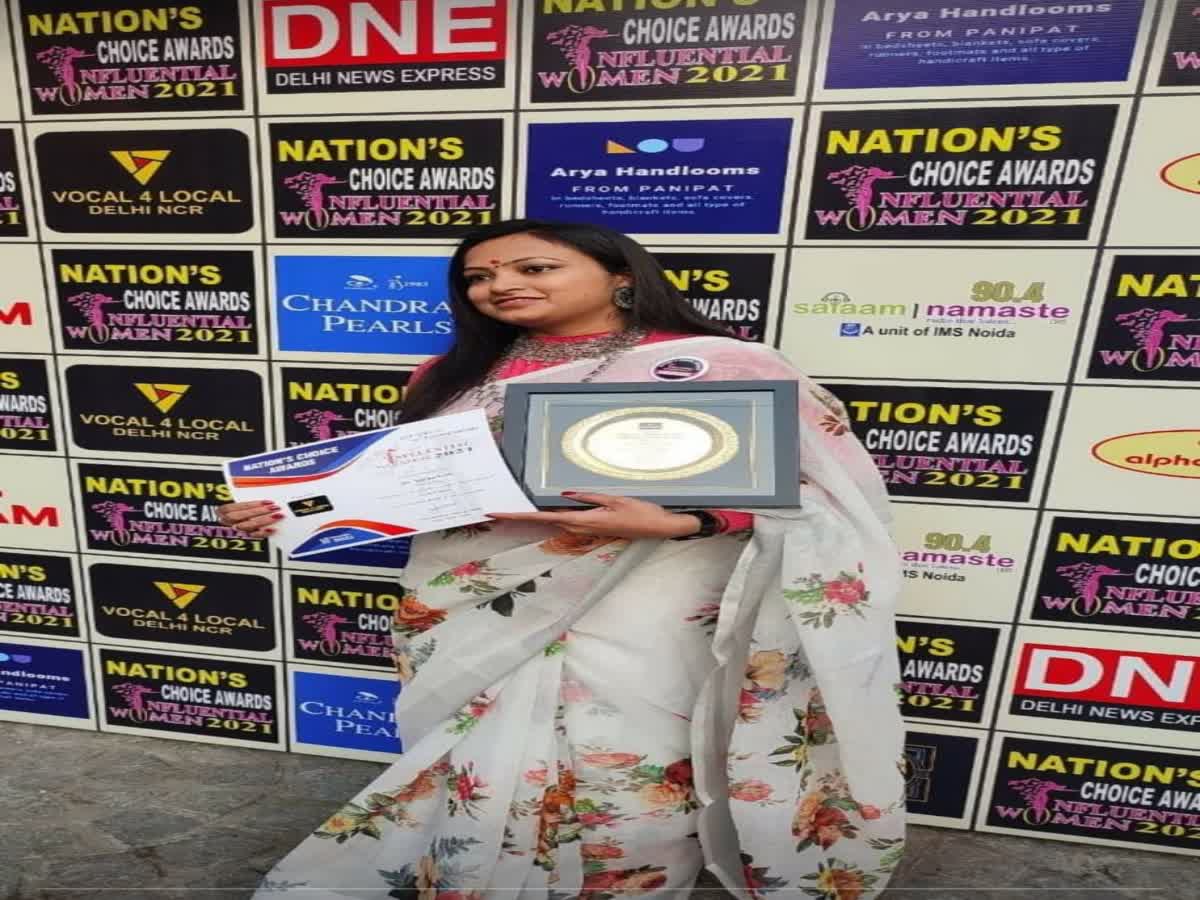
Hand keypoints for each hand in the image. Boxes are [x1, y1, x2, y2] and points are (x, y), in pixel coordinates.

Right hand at [216, 500, 282, 537]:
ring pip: (246, 526)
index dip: (253, 504)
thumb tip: (265, 499)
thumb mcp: (237, 504)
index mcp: (222, 510)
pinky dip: (262, 533)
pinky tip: (272, 529)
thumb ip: (247, 502)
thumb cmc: (236, 512)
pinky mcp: (240, 539)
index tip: (268, 501)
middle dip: (259, 512)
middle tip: (275, 508)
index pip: (237, 506)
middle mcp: (225, 521)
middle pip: (242, 516)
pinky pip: (251, 537)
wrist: (222, 532)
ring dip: (263, 520)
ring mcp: (232, 531)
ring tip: (276, 516)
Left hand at [486, 492, 700, 539]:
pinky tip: (540, 509)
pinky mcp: (592, 526)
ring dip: (531, 516)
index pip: (543, 518)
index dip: (517, 516)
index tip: (496, 513)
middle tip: (492, 510)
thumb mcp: (615, 499)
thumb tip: (565, 494)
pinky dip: (549, 515)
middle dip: (518, 516)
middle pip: (542, 521)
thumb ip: (589, 498)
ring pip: (553, 520)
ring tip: (508, 509)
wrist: (661, 527)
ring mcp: (586, 528)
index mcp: (583, 520)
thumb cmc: (641, 512)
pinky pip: (566, 519)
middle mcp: (580, 526)